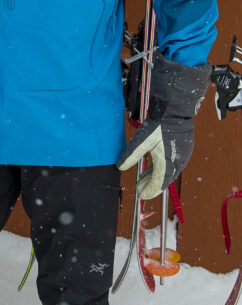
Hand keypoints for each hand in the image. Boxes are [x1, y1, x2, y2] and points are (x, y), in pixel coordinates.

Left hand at [117, 53, 209, 199]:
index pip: (159, 183)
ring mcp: (182, 155)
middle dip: (151, 185)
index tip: (141, 195)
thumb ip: (131, 155)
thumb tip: (120, 167)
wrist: (175, 109)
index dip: (149, 190)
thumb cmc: (158, 124)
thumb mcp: (141, 140)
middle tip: (139, 189)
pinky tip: (152, 167)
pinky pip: (171, 163)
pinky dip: (161, 168)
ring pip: (168, 171)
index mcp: (168, 162)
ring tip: (143, 180)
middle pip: (164, 179)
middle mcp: (177, 161)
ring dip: (155, 176)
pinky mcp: (183, 148)